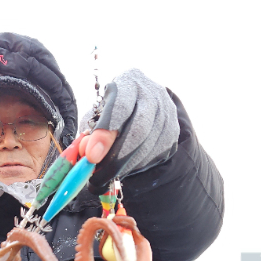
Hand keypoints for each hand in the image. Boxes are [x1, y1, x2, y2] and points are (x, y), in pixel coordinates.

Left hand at [79, 69, 179, 192]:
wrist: (144, 108)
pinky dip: (135, 167)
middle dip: (115, 158)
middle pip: (138, 130)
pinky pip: (154, 156)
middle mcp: (153, 94)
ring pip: (146, 147)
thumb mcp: (97, 114)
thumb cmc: (113, 111)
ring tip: (105, 176)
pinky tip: (124, 167)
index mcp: (130, 82)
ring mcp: (167, 114)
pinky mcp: (173, 133)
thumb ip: (91, 131)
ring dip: (123, 167)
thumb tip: (88, 154)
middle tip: (97, 178)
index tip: (91, 156)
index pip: (120, 106)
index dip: (105, 133)